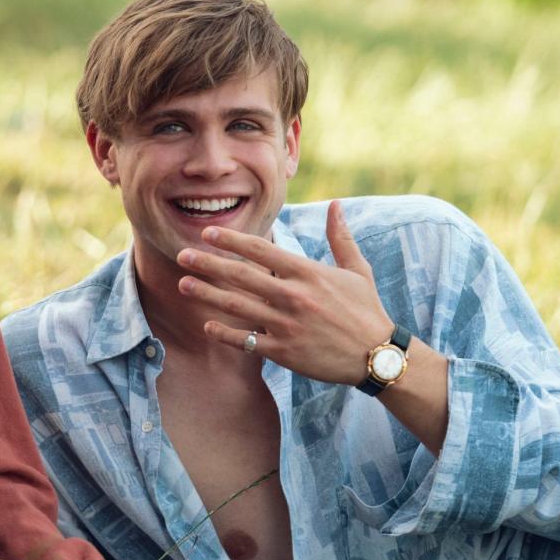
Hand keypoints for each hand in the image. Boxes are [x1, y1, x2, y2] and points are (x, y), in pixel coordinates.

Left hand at [176, 200, 394, 384]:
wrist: (377, 356)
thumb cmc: (366, 310)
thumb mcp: (356, 269)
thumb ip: (340, 236)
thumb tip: (337, 204)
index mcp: (308, 273)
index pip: (261, 250)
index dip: (232, 239)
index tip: (208, 232)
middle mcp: (293, 296)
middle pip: (241, 276)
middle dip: (208, 264)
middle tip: (182, 255)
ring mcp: (287, 325)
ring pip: (237, 307)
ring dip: (207, 294)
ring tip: (183, 284)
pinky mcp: (285, 352)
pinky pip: (247, 341)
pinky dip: (225, 334)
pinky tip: (207, 325)